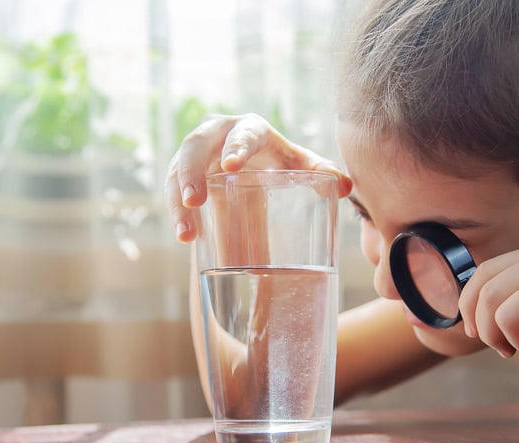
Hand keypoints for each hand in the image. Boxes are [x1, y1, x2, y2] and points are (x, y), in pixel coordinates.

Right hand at [166, 113, 351, 242]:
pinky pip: (174, 191)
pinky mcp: (183, 173)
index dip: (235, 145)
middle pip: (196, 146)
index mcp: (251, 129)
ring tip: (186, 233)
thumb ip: (321, 173)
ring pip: (177, 171)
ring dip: (177, 200)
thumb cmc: (280, 163)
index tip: (230, 166)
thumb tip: (345, 186)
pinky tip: (186, 237)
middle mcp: (217, 135)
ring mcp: (196, 154)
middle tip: (194, 200)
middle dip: (191, 171)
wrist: (254, 168)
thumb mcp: (299, 166)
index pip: (243, 132)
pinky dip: (178, 214)